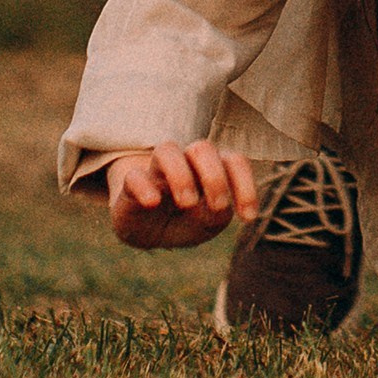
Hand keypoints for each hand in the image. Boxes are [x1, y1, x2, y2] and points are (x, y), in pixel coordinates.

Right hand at [106, 140, 258, 249]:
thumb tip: (217, 207)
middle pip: (202, 148)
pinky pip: (134, 175)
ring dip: (181, 175)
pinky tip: (152, 203)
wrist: (146, 229)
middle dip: (214, 177)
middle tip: (217, 206)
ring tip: (187, 203)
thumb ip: (216, 215)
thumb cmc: (183, 220)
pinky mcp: (131, 184)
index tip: (247, 218)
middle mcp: (185, 163)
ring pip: (167, 149)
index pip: (233, 162)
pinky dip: (144, 187)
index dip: (245, 185)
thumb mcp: (205, 225)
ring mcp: (156, 171)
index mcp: (210, 170)